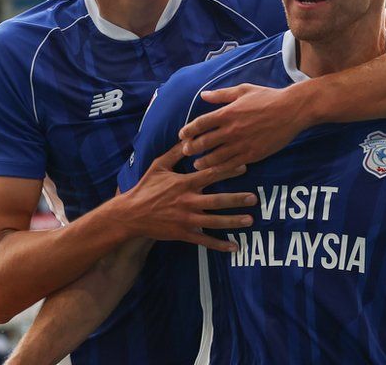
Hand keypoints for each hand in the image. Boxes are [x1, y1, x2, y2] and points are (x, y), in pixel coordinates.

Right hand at [122, 143, 255, 250]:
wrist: (130, 215)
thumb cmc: (146, 187)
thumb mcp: (159, 165)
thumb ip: (176, 152)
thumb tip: (190, 137)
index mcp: (184, 183)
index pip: (210, 175)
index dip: (228, 170)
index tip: (244, 166)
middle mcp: (187, 201)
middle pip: (217, 200)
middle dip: (237, 199)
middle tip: (254, 198)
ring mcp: (186, 219)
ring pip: (214, 222)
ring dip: (233, 221)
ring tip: (250, 220)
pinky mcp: (183, 234)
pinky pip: (205, 241)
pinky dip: (220, 245)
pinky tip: (235, 247)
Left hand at [178, 84, 312, 169]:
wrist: (291, 110)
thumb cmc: (268, 97)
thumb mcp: (243, 90)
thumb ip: (221, 94)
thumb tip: (204, 95)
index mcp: (227, 113)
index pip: (200, 124)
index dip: (188, 130)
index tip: (182, 135)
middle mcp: (231, 130)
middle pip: (203, 142)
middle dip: (191, 148)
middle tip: (186, 151)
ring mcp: (241, 144)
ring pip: (215, 157)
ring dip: (203, 161)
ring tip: (196, 164)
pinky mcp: (252, 154)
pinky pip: (231, 165)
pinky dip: (221, 168)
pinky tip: (215, 169)